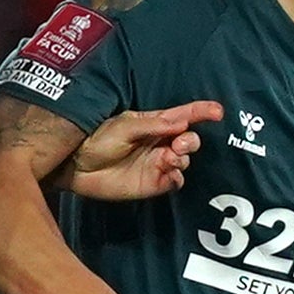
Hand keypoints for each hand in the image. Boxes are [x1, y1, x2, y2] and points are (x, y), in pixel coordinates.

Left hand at [66, 99, 218, 202]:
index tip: (218, 111)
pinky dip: (177, 176)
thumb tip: (181, 122)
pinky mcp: (152, 182)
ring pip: (185, 160)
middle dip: (190, 141)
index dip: (201, 112)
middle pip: (189, 140)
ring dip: (182, 158)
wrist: (76, 166)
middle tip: (178, 144)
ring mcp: (157, 163)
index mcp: (153, 124)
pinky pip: (175, 180)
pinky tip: (170, 173)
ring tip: (169, 158)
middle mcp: (159, 143)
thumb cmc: (95, 140)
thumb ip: (152, 125)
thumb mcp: (123, 127)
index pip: (183, 116)